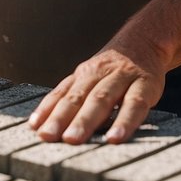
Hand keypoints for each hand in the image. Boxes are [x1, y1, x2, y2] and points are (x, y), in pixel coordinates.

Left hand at [27, 40, 166, 143]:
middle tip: (48, 136)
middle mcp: (98, 73)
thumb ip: (76, 99)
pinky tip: (116, 137)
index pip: (62, 93)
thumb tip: (50, 127)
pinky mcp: (145, 85)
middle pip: (77, 97)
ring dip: (85, 119)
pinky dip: (124, 121)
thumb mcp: (93, 78)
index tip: (35, 128)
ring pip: (101, 98)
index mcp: (83, 74)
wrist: (145, 40)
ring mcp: (122, 77)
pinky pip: (134, 104)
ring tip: (73, 139)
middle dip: (61, 118)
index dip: (47, 110)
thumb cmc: (114, 70)